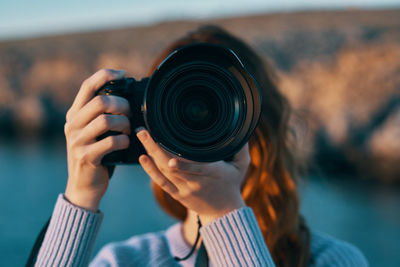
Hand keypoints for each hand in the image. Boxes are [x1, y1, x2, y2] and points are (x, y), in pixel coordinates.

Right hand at [64, 69, 130, 210]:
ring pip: (107, 120)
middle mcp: (72, 125)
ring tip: (129, 131)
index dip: (106, 75)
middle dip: (122, 105)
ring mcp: (77, 141)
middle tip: (131, 114)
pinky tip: (126, 145)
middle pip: (100, 102)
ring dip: (125, 124)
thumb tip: (129, 97)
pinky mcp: (86, 156)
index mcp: (75, 114)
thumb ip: (102, 115)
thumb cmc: (97, 155)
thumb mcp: (94, 132)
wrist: (84, 187)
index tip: (123, 74)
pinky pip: (111, 142)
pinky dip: (124, 141)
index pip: (87, 85)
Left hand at [136, 129, 249, 223]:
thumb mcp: (242, 166)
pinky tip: (143, 158)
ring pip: (164, 172)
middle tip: (143, 131)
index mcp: (212, 173)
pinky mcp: (177, 194)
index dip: (182, 164)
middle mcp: (196, 182)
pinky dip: (151, 171)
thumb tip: (242, 129)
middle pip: (172, 166)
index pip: (196, 167)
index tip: (169, 154)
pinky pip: (161, 182)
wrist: (223, 212)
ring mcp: (184, 190)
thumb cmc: (232, 184)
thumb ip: (241, 148)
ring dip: (151, 154)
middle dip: (155, 148)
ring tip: (141, 137)